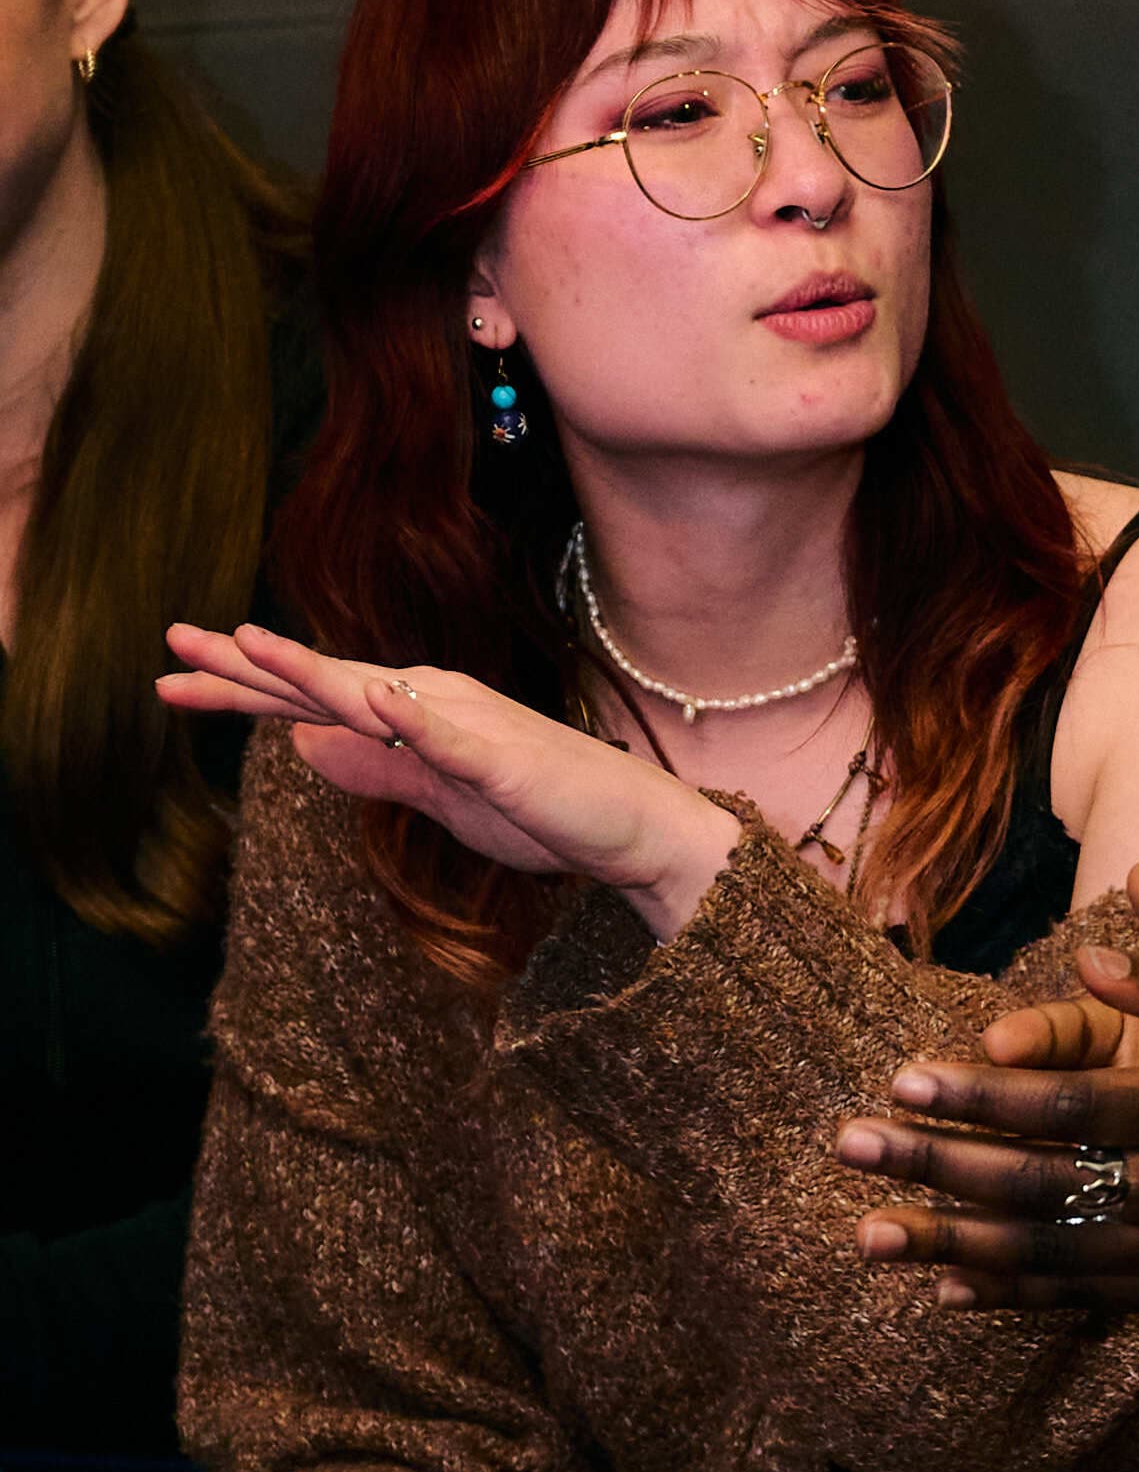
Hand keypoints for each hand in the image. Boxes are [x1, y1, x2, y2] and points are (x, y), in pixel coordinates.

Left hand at [161, 623, 735, 928]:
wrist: (633, 827)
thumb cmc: (543, 811)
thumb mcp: (438, 798)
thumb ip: (375, 769)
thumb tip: (302, 747)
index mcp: (411, 712)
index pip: (310, 698)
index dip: (242, 685)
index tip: (173, 677)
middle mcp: (430, 702)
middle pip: (323, 684)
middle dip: (247, 666)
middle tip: (172, 644)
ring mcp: (467, 725)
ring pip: (373, 695)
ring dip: (311, 671)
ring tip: (249, 646)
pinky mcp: (503, 760)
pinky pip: (449, 738)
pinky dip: (409, 721)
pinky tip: (370, 705)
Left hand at [836, 860, 1138, 1306]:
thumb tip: (1118, 908)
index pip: (1071, 1105)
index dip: (983, 1094)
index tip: (907, 1075)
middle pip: (1036, 1183)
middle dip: (935, 1165)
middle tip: (850, 1145)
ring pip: (1042, 1252)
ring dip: (947, 1243)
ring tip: (865, 1233)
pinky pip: (1075, 1297)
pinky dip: (1006, 1294)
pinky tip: (943, 1286)